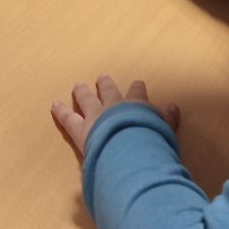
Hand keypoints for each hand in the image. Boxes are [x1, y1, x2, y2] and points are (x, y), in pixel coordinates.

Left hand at [51, 74, 179, 158]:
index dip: (137, 89)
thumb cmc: (152, 142)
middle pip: (109, 91)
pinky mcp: (81, 129)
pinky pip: (68, 117)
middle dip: (105, 85)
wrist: (130, 151)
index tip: (137, 84)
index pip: (138, 93)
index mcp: (136, 105)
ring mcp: (95, 116)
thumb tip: (173, 106)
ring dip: (82, 92)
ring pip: (86, 99)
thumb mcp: (166, 130)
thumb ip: (168, 118)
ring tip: (78, 85)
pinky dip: (61, 111)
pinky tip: (54, 105)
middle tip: (102, 78)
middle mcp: (114, 106)